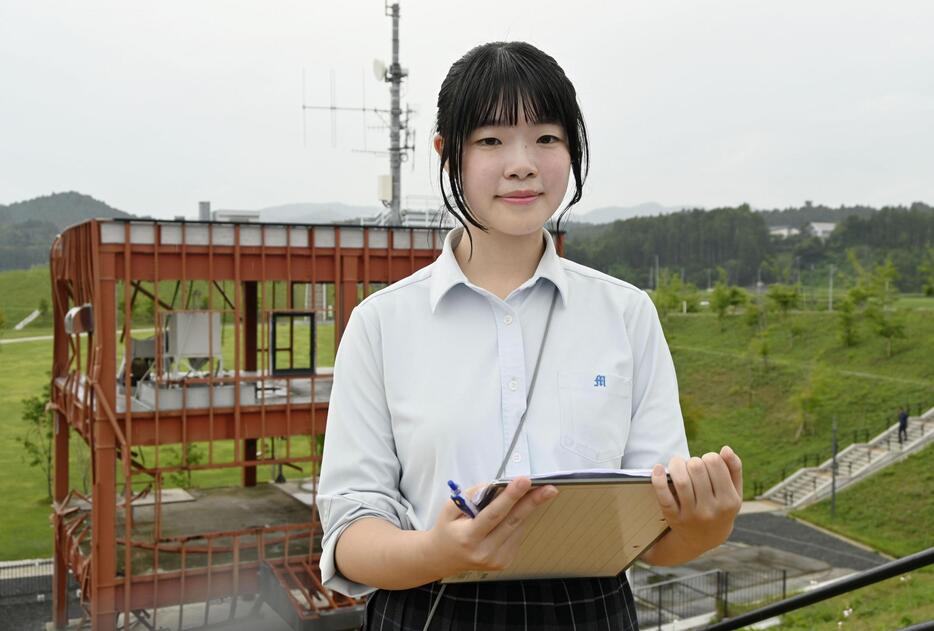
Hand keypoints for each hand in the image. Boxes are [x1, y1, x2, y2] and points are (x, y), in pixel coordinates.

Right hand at [424, 477, 558, 577]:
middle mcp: (484, 552)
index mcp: (468, 538)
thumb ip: (472, 496)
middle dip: (532, 502)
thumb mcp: (450, 508)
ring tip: (536, 492)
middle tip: (549, 488)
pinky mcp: (505, 562)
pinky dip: (517, 520)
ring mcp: (497, 560)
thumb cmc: (447, 529)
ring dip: (527, 507)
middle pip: (513, 521)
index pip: (493, 514)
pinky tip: (513, 512)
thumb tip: (497, 486)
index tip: (524, 481)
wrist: (443, 558)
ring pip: (518, 527)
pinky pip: (516, 534)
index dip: (511, 497)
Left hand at [649, 446, 742, 559]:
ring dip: (676, 464)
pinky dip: (658, 479)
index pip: (715, 463)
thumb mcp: (734, 492)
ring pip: (681, 480)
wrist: (705, 538)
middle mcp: (711, 509)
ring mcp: (691, 515)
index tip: (707, 464)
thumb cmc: (720, 507)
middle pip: (697, 468)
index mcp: (729, 500)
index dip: (709, 457)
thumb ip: (734, 469)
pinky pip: (664, 496)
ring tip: (677, 464)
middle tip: (692, 466)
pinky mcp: (674, 517)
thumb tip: (725, 449)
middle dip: (692, 461)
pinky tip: (658, 469)